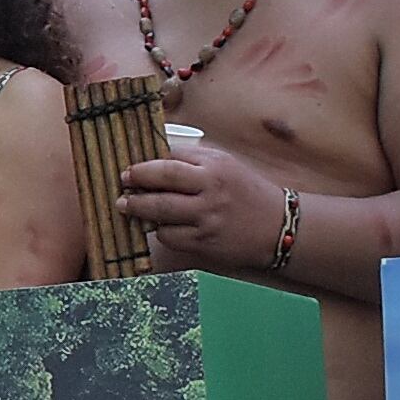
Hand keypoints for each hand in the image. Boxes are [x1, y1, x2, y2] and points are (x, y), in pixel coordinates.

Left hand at [117, 137, 283, 270]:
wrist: (278, 227)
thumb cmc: (246, 192)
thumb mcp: (225, 164)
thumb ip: (193, 160)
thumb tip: (155, 157)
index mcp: (214, 166)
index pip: (170, 159)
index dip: (145, 164)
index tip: (130, 168)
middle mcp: (211, 190)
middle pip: (162, 182)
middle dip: (135, 182)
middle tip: (122, 183)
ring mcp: (207, 218)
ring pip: (160, 213)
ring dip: (139, 209)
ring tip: (126, 206)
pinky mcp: (204, 242)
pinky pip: (170, 236)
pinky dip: (160, 231)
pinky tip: (159, 226)